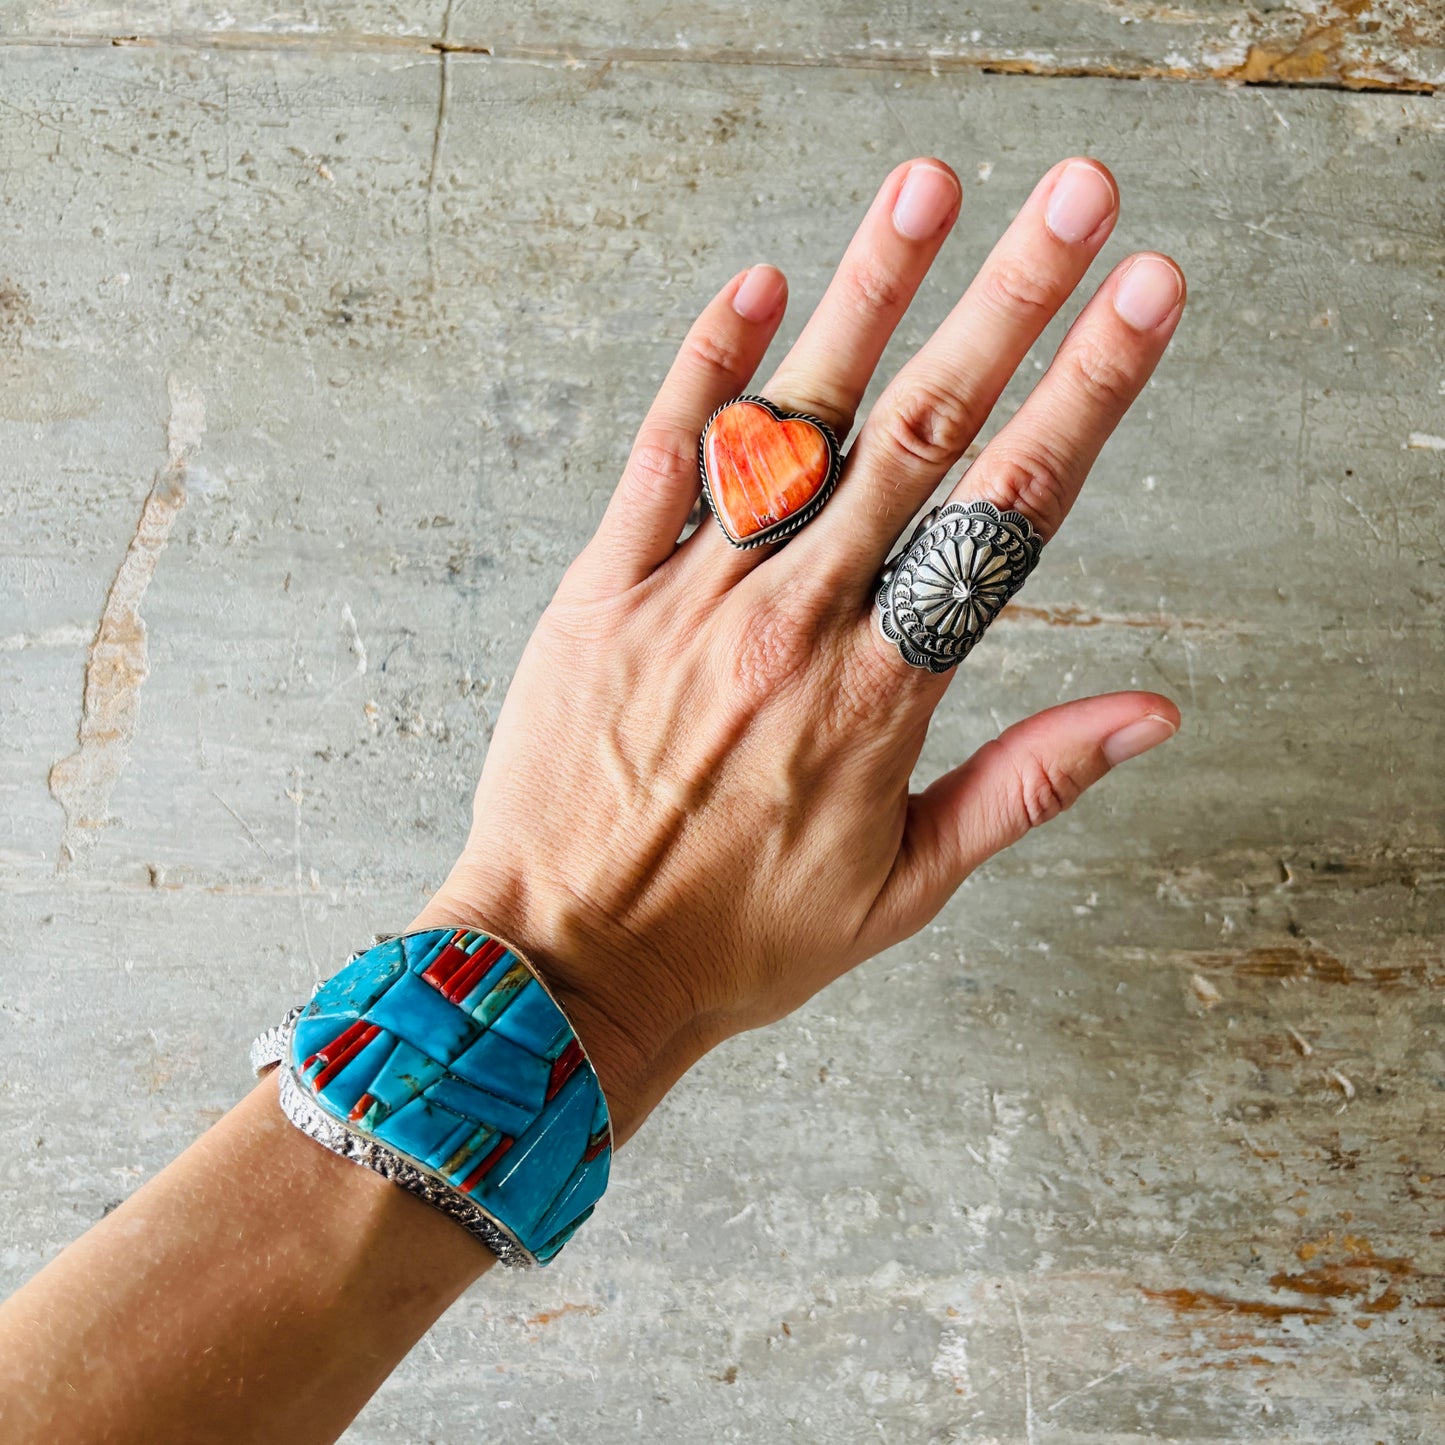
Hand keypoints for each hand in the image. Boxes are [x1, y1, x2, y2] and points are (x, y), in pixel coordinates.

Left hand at [414, 156, 1183, 1140]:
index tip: (1141, 302)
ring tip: (929, 187)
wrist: (570, 967)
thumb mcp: (907, 887)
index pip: (1004, 517)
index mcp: (881, 696)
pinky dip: (706, 371)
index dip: (1085, 396)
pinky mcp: (601, 594)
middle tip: (1077, 198)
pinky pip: (659, 463)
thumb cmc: (740, 940)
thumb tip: (1151, 712)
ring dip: (869, 297)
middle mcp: (794, 627)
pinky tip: (756, 287)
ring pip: (794, 425)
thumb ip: (1026, 784)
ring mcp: (691, 600)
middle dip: (1008, 303)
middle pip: (918, 438)